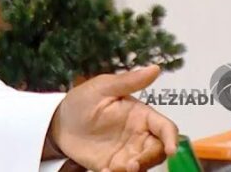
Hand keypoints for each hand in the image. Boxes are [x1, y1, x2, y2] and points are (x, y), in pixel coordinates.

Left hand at [47, 65, 178, 171]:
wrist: (59, 123)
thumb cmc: (82, 101)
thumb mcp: (102, 87)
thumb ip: (128, 81)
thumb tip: (155, 68)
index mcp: (141, 116)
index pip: (165, 128)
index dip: (171, 139)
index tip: (170, 150)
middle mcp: (139, 136)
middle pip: (158, 151)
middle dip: (149, 159)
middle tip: (132, 164)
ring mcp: (128, 152)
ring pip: (144, 165)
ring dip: (135, 169)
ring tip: (114, 169)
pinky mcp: (115, 165)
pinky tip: (104, 171)